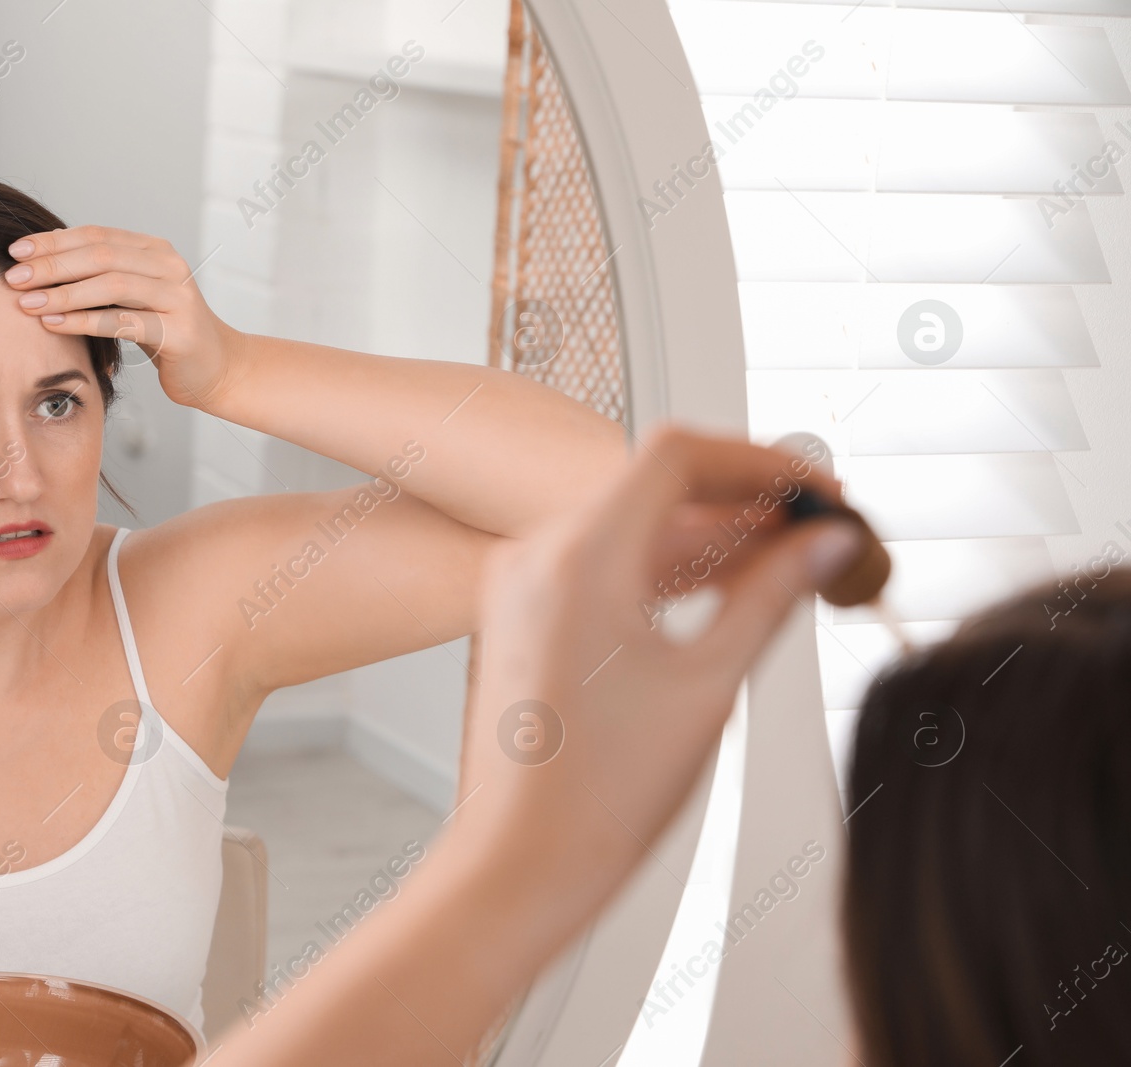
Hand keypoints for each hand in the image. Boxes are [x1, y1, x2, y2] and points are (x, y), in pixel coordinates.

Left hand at [0, 225, 242, 409]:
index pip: (96, 236)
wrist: (216, 368)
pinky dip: (83, 321)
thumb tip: (42, 258)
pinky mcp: (179, 331)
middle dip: (52, 266)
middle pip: (101, 256)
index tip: (15, 251)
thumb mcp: (133, 297)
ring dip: (63, 293)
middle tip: (14, 278)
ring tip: (27, 303)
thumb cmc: (166, 332)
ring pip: (111, 286)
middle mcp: (169, 266)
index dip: (54, 241)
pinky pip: (122, 322)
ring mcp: (177, 297)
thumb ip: (101, 276)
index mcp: (155, 250)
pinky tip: (53, 323)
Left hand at [456, 426, 863, 936]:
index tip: (815, 490)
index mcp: (577, 558)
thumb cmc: (596, 795)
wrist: (521, 861)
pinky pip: (604, 564)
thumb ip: (772, 596)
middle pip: (655, 486)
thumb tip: (823, 545)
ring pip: (633, 525)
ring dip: (710, 537)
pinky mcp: (525, 615)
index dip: (758, 464)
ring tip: (790, 562)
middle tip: (817, 528)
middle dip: (742, 502)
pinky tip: (729, 589)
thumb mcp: (710, 684)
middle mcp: (537, 556)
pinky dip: (666, 569)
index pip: (678, 457)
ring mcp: (524, 585)